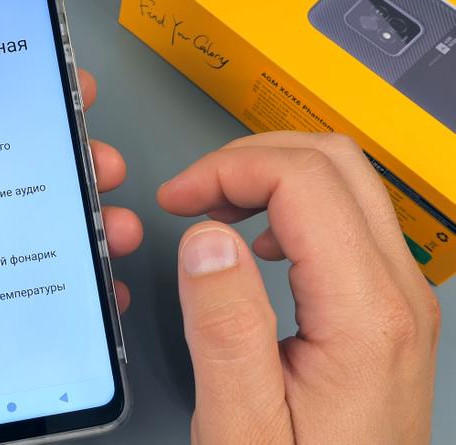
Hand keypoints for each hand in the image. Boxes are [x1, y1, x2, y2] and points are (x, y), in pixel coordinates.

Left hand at [0, 70, 141, 444]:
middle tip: (97, 159)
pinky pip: (37, 303)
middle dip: (64, 166)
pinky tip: (98, 284)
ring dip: (84, 224)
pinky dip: (76, 290)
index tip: (45, 91)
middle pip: (7, 190)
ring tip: (112, 223)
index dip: (1, 115)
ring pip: (33, 243)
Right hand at [158, 132, 439, 444]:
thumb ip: (225, 326)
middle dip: (249, 159)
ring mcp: (397, 297)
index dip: (230, 170)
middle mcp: (396, 294)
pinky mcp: (384, 306)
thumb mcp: (241, 421)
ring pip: (344, 182)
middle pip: (334, 163)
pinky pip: (347, 219)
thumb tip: (206, 239)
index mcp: (365, 315)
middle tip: (192, 192)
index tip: (179, 198)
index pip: (305, 183)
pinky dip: (291, 206)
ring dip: (270, 176)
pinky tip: (254, 241)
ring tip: (214, 208)